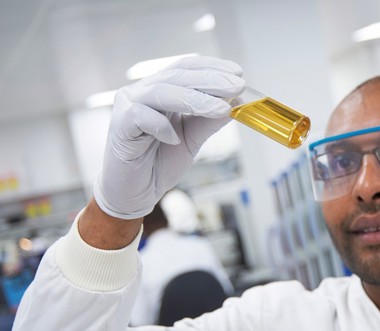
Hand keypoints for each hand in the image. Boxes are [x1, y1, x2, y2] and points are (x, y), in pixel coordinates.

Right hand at [94, 56, 244, 218]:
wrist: (135, 193)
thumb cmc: (159, 163)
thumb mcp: (192, 139)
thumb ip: (209, 121)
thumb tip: (236, 102)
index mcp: (160, 90)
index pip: (186, 68)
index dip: (212, 67)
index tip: (238, 73)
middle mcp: (142, 92)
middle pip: (177, 76)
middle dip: (210, 80)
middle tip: (237, 87)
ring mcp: (128, 106)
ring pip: (162, 92)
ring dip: (196, 100)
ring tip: (221, 109)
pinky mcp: (119, 126)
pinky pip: (140, 116)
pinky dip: (161, 125)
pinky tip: (174, 138)